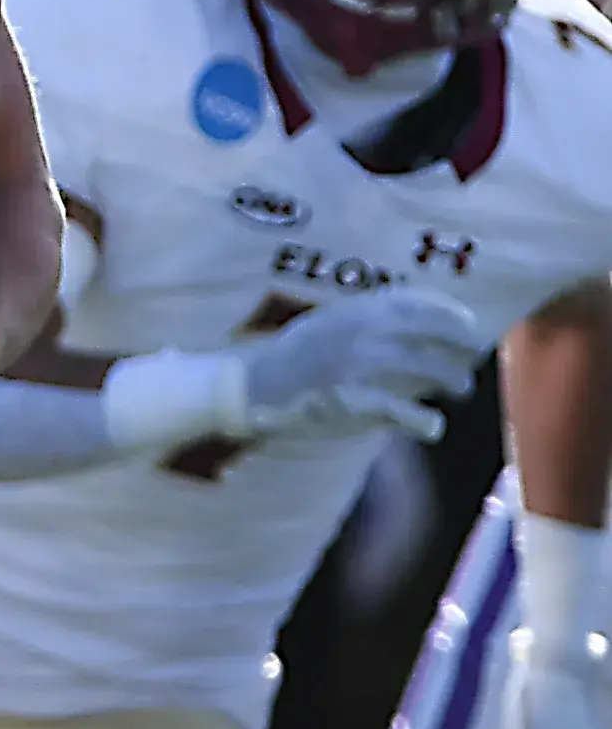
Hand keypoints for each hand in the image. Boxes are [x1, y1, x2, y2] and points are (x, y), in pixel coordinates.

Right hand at [233, 288, 483, 441]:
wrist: (254, 385)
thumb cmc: (296, 355)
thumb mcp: (329, 322)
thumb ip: (368, 318)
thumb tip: (422, 320)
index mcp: (356, 310)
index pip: (418, 303)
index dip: (451, 313)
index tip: (470, 324)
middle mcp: (364, 331)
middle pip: (433, 333)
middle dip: (462, 346)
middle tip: (473, 358)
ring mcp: (361, 366)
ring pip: (429, 370)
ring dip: (452, 380)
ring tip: (459, 388)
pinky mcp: (356, 401)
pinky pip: (406, 413)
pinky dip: (426, 422)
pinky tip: (432, 425)